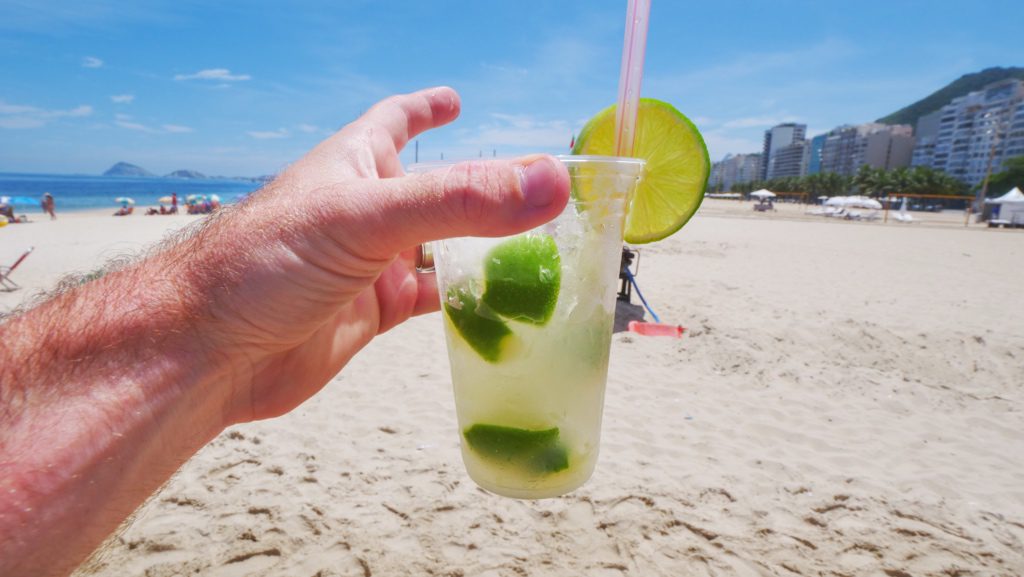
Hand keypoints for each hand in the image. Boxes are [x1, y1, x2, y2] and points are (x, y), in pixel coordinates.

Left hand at [185, 86, 569, 422]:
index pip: (396, 121)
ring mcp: (369, 265)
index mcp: (355, 164)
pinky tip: (503, 307)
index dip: (426, 109)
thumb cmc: (266, 262)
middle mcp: (365, 211)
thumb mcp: (366, 217)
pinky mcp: (370, 315)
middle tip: (537, 192)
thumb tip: (549, 184)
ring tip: (543, 248)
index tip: (456, 101)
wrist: (210, 352)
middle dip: (481, 190)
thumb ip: (458, 201)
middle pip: (437, 191)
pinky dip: (467, 303)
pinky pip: (431, 302)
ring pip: (442, 249)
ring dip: (485, 248)